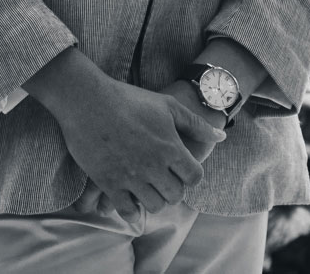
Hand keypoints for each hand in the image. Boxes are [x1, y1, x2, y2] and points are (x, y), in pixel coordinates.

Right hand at [25, 50, 223, 218]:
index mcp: (170, 147)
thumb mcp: (168, 105)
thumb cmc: (130, 99)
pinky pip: (127, 210)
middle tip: (165, 181)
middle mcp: (153, 165)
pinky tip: (131, 201)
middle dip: (174, 189)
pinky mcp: (109, 183)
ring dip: (155, 199)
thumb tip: (221, 136)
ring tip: (149, 188)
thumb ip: (196, 124)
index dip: (191, 175)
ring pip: (154, 205)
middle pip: (176, 195)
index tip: (182, 170)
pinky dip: (132, 210)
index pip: (194, 177)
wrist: (88, 100)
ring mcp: (131, 176)